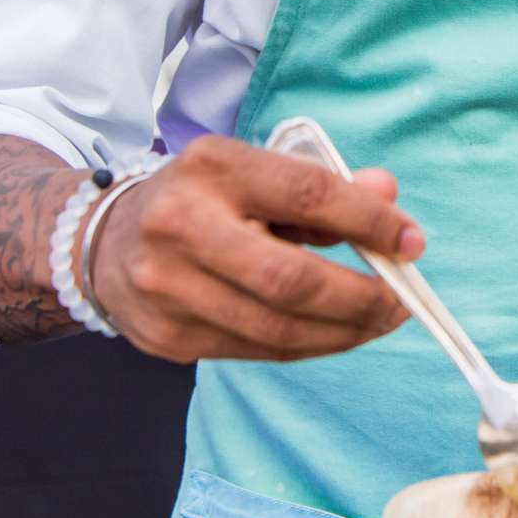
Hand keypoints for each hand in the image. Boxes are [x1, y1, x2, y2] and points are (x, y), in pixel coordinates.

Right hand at [91, 134, 424, 363]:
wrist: (105, 241)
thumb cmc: (204, 199)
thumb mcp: (256, 172)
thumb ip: (325, 184)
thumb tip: (388, 197)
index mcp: (214, 167)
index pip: (307, 194)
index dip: (369, 221)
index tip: (411, 241)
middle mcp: (182, 225)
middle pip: (291, 280)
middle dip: (360, 298)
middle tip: (400, 303)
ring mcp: (169, 288)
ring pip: (277, 328)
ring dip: (343, 332)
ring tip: (377, 321)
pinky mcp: (168, 337)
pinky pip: (258, 351)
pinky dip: (309, 346)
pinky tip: (334, 333)